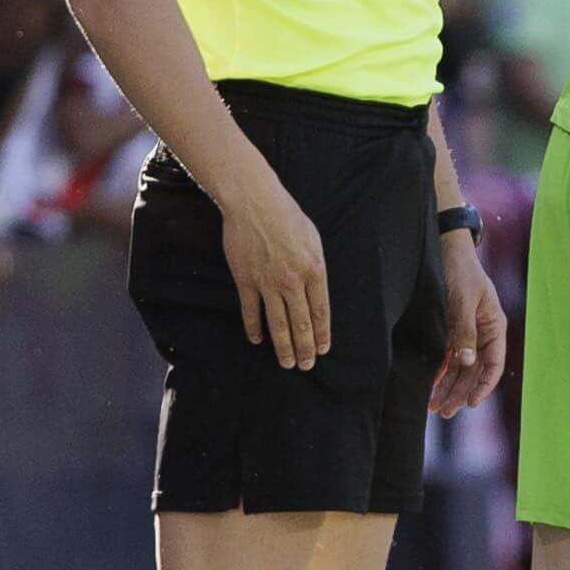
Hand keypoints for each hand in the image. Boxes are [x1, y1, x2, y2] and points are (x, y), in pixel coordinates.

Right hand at [220, 171, 329, 368]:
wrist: (255, 203)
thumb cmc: (288, 217)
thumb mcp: (314, 240)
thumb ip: (316, 267)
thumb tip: (317, 290)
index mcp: (315, 270)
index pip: (321, 312)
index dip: (322, 334)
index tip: (323, 350)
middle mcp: (293, 281)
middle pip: (301, 323)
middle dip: (305, 348)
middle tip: (306, 366)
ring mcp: (268, 283)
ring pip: (278, 323)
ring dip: (283, 346)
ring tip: (287, 363)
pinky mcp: (246, 280)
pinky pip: (251, 311)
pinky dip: (254, 328)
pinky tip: (258, 340)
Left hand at [429, 231, 507, 416]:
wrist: (444, 247)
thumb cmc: (459, 270)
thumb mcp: (462, 300)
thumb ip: (464, 330)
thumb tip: (467, 362)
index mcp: (494, 326)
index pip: (494, 363)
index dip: (484, 386)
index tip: (470, 403)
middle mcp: (482, 333)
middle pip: (474, 371)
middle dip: (460, 393)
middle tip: (444, 412)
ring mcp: (466, 332)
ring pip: (460, 367)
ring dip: (448, 387)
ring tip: (434, 407)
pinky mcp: (450, 329)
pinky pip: (447, 357)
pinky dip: (439, 372)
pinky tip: (430, 386)